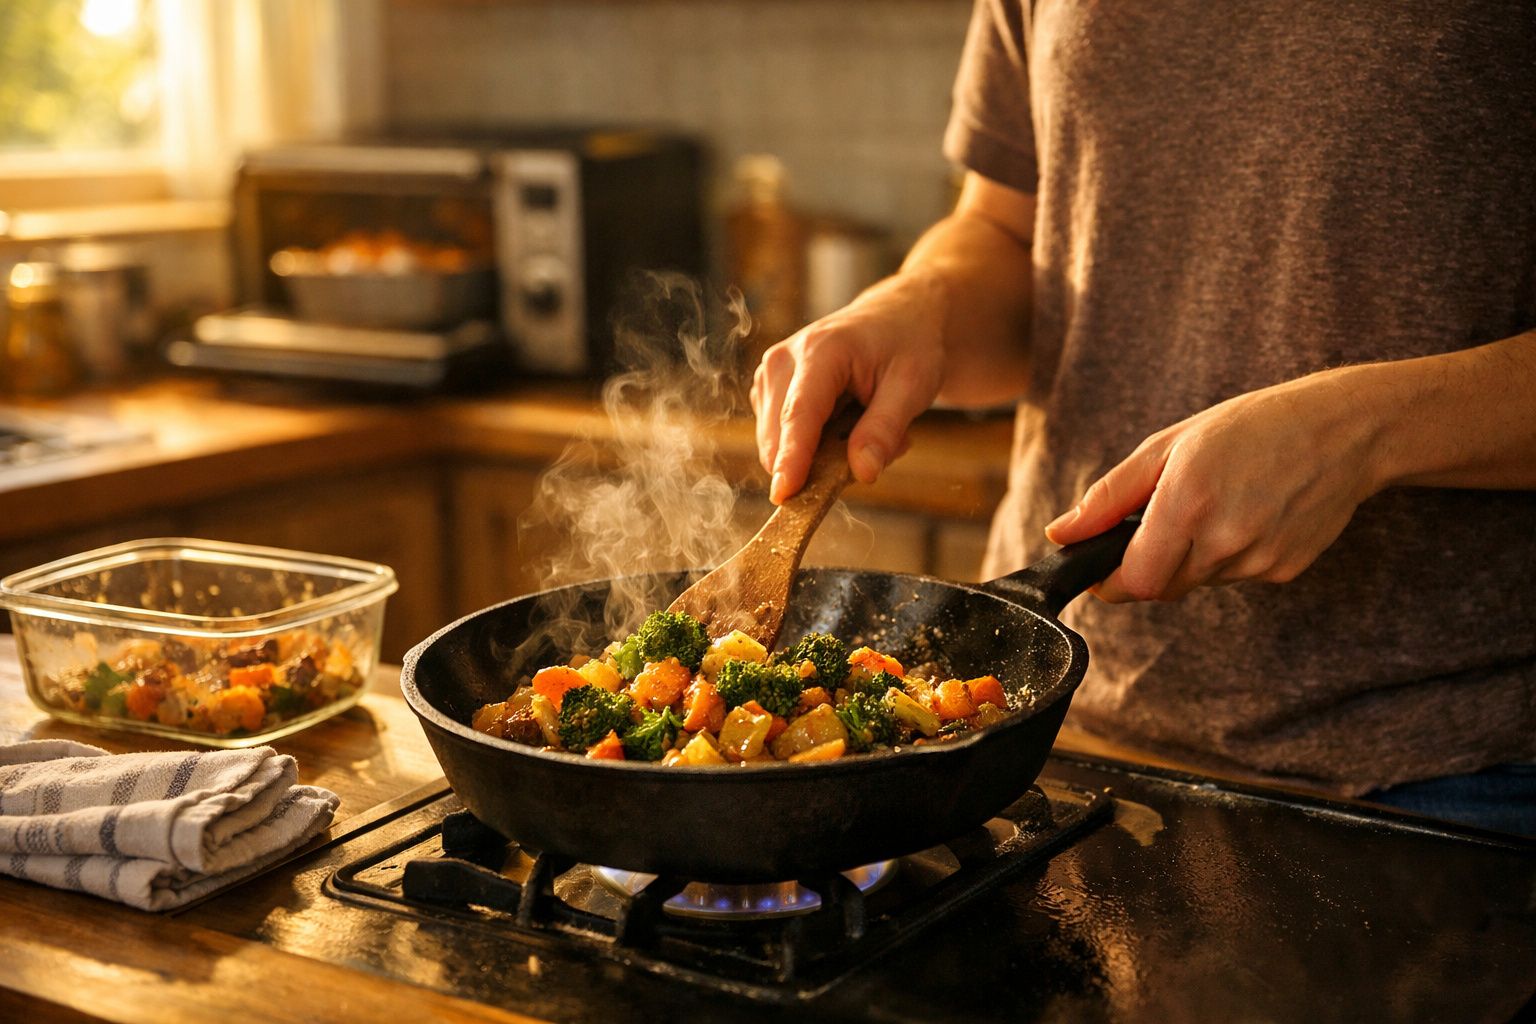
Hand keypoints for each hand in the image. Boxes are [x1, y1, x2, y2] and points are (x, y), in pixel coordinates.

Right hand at [751, 270, 947, 503]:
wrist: (896, 320)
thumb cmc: (907, 346)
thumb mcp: (913, 386)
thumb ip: (885, 429)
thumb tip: (862, 473)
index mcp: (821, 350)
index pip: (799, 414)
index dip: (791, 458)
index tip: (783, 495)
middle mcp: (783, 360)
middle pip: (780, 436)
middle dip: (823, 461)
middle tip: (880, 443)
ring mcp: (770, 375)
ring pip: (777, 445)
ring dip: (820, 455)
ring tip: (864, 425)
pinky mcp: (767, 391)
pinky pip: (781, 441)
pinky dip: (812, 447)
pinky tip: (843, 424)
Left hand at [1044, 369, 1386, 601]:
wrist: (1347, 429)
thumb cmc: (1251, 426)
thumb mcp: (1169, 446)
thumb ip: (1110, 497)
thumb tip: (1060, 535)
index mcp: (1187, 503)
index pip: (1134, 581)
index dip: (1111, 580)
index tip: (1104, 566)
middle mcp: (1225, 539)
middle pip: (1162, 587)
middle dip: (1151, 564)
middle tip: (1169, 518)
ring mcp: (1259, 560)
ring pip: (1199, 582)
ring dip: (1192, 557)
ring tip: (1220, 504)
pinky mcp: (1285, 571)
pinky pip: (1237, 577)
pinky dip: (1230, 556)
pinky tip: (1252, 514)